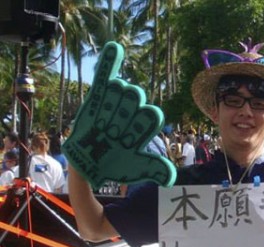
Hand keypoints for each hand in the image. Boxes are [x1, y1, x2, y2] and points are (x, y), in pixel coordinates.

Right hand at [62, 41, 175, 188]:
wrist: (89, 162)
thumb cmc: (115, 164)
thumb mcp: (135, 168)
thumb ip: (154, 168)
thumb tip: (172, 177)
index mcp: (143, 126)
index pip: (151, 115)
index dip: (141, 124)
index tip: (128, 140)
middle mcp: (131, 111)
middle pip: (136, 99)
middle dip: (123, 115)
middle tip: (112, 132)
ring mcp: (115, 102)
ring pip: (122, 89)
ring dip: (113, 103)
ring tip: (104, 122)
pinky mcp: (98, 96)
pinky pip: (105, 75)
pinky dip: (109, 62)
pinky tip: (115, 48)